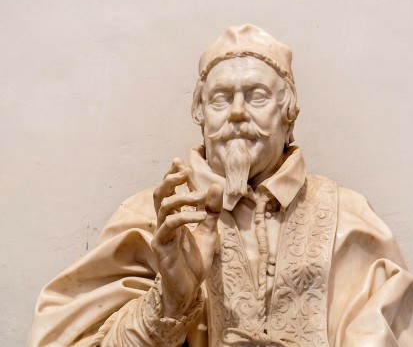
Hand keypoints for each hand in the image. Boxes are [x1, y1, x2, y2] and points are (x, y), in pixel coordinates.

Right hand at [152, 158, 222, 316]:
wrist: (189, 289)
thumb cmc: (194, 261)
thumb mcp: (208, 231)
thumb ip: (211, 210)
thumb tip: (215, 185)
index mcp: (174, 218)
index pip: (170, 192)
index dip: (173, 176)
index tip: (180, 161)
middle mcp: (164, 223)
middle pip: (160, 194)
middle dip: (171, 180)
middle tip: (185, 171)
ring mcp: (161, 234)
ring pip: (163, 206)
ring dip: (183, 197)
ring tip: (201, 197)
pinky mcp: (162, 246)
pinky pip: (170, 225)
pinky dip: (185, 216)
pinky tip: (201, 216)